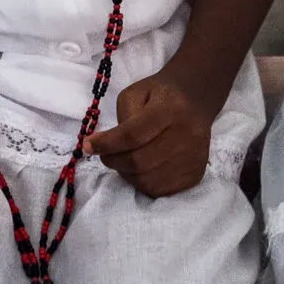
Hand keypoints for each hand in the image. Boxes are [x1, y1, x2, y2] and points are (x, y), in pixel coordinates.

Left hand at [89, 72, 216, 197]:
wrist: (195, 99)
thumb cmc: (160, 95)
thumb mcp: (136, 93)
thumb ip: (122, 119)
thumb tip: (106, 146)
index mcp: (170, 109)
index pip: (133, 135)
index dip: (107, 144)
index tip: (88, 145)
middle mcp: (187, 135)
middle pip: (139, 161)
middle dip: (113, 160)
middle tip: (104, 154)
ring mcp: (194, 158)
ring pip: (147, 180)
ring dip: (126, 173)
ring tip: (123, 160)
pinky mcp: (195, 174)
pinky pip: (160, 190)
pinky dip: (142, 183)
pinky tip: (139, 169)